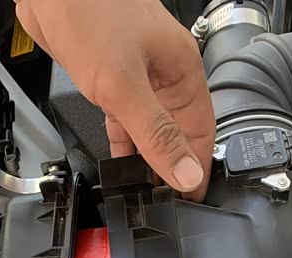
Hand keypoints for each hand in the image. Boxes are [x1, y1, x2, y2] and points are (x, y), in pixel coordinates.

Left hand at [16, 0, 214, 200]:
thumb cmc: (90, 12)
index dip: (195, 170)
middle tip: (164, 205)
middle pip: (178, 135)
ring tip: (144, 193)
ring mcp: (136, 80)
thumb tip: (185, 173)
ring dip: (147, 161)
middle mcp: (163, 76)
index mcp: (181, 72)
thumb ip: (155, 134)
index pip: (201, 133)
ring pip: (150, 131)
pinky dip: (124, 145)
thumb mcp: (124, 85)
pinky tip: (121, 166)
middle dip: (172, 170)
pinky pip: (125, 123)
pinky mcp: (110, 82)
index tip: (189, 202)